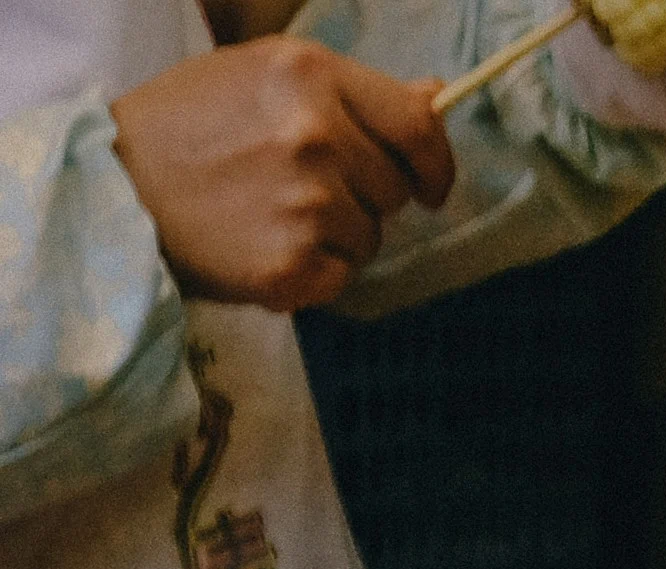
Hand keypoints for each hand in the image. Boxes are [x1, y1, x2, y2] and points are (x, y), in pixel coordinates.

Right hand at [109, 38, 450, 311]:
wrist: (109, 187)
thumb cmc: (184, 127)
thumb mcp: (260, 80)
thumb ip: (352, 94)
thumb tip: (435, 97)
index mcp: (309, 75)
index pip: (417, 126)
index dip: (434, 163)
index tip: (429, 186)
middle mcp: (314, 135)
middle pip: (393, 188)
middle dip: (362, 197)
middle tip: (294, 190)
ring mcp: (305, 202)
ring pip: (369, 236)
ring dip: (334, 235)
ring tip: (266, 213)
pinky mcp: (291, 263)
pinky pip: (339, 277)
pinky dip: (311, 273)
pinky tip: (260, 246)